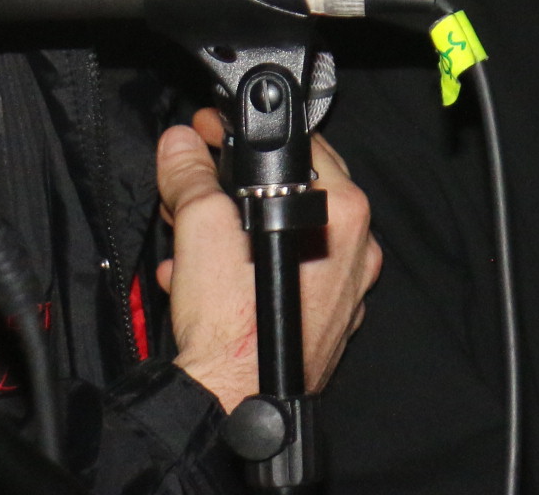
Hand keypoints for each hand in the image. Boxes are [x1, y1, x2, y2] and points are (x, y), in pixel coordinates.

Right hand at [154, 108, 383, 411]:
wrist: (231, 402)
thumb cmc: (232, 323)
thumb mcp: (200, 226)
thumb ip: (192, 176)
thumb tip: (181, 146)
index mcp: (342, 213)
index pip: (302, 146)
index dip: (246, 136)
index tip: (212, 135)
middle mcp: (357, 250)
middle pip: (294, 193)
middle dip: (233, 186)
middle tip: (192, 184)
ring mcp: (348, 290)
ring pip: (288, 240)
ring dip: (235, 232)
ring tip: (188, 240)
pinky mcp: (330, 323)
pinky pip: (292, 280)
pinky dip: (252, 270)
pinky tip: (208, 278)